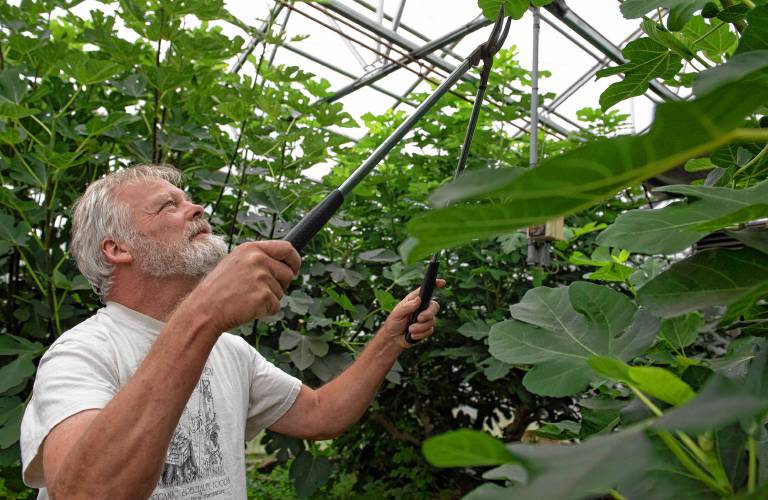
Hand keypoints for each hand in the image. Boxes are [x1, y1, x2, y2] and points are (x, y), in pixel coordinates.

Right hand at [185, 241, 300, 333]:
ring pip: (281, 292)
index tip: (295, 269)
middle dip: (279, 285)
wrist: (204, 310)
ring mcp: (261, 278)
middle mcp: (258, 260)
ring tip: (246, 299)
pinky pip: (276, 307)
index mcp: (251, 249)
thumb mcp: (236, 264)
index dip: (294, 260)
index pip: (287, 248)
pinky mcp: (263, 296)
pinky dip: (265, 311)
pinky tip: (247, 308)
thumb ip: (259, 260)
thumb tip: (286, 266)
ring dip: (269, 299)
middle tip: (257, 291)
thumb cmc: (219, 290)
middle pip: (288, 273)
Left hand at [382, 279, 445, 348]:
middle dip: (428, 313)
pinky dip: (420, 334)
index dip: (436, 284)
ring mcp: (426, 318)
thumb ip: (407, 307)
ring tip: (410, 329)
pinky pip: (429, 331)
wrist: (394, 339)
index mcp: (414, 300)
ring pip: (432, 321)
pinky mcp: (427, 329)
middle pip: (434, 306)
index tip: (442, 282)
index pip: (426, 290)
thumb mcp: (397, 313)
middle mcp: (422, 307)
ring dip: (420, 327)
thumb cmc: (393, 323)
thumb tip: (419, 299)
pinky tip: (412, 335)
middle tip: (419, 318)